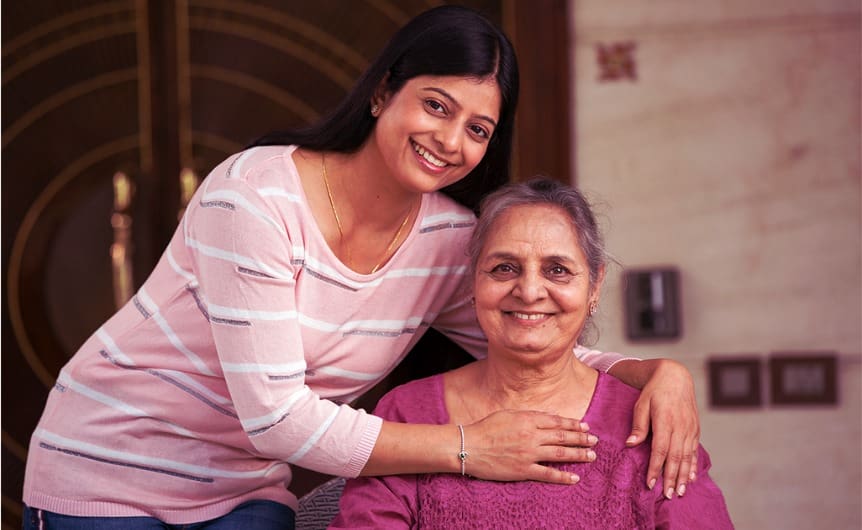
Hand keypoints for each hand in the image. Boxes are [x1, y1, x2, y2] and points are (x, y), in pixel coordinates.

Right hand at [463, 409, 597, 484]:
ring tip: (591, 456)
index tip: (585, 426)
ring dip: (578, 455)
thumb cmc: (486, 428)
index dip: (573, 424)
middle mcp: (531, 436)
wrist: (468, 447)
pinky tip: (575, 478)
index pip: (556, 422)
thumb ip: (530, 415)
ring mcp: (528, 454)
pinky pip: (547, 474)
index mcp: (527, 420)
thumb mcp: (508, 414)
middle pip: (562, 437)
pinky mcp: (523, 470)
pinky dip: (562, 476)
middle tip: (594, 440)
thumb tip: (549, 416)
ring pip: (559, 454)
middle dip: (581, 438)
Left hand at [625, 360, 699, 498]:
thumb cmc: (654, 391)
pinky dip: (692, 465)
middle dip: (671, 478)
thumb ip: (638, 425)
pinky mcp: (695, 429)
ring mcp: (690, 429)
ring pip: (687, 456)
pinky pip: (694, 451)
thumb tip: (630, 444)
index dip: (656, 468)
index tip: (650, 483)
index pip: (660, 449)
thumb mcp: (641, 404)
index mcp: (665, 420)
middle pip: (676, 457)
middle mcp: (681, 427)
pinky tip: (689, 478)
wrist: (675, 377)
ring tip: (678, 492)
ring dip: (683, 476)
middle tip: (666, 495)